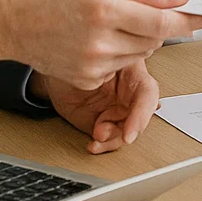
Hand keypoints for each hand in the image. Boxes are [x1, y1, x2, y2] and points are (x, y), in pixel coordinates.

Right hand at [0, 0, 201, 88]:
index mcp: (103, 9)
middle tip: (144, 9)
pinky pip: (120, 66)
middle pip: (156, 38)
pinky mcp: (87, 80)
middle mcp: (99, 41)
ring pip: (141, 53)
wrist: (8, 21)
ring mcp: (92, 65)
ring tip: (112, 20)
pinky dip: (120, 52)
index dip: (191, 17)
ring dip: (140, 38)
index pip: (162, 19)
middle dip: (160, 23)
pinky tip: (95, 38)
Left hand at [29, 61, 159, 153]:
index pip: (147, 94)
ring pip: (126, 131)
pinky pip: (110, 139)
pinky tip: (94, 145)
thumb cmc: (75, 55)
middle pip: (140, 117)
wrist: (54, 72)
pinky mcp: (103, 123)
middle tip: (105, 132)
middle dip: (127, 131)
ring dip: (112, 139)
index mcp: (132, 72)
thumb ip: (107, 64)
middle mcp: (128, 94)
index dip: (142, 114)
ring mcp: (116, 110)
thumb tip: (119, 69)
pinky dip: (102, 146)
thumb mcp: (94, 55)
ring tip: (97, 134)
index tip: (131, 132)